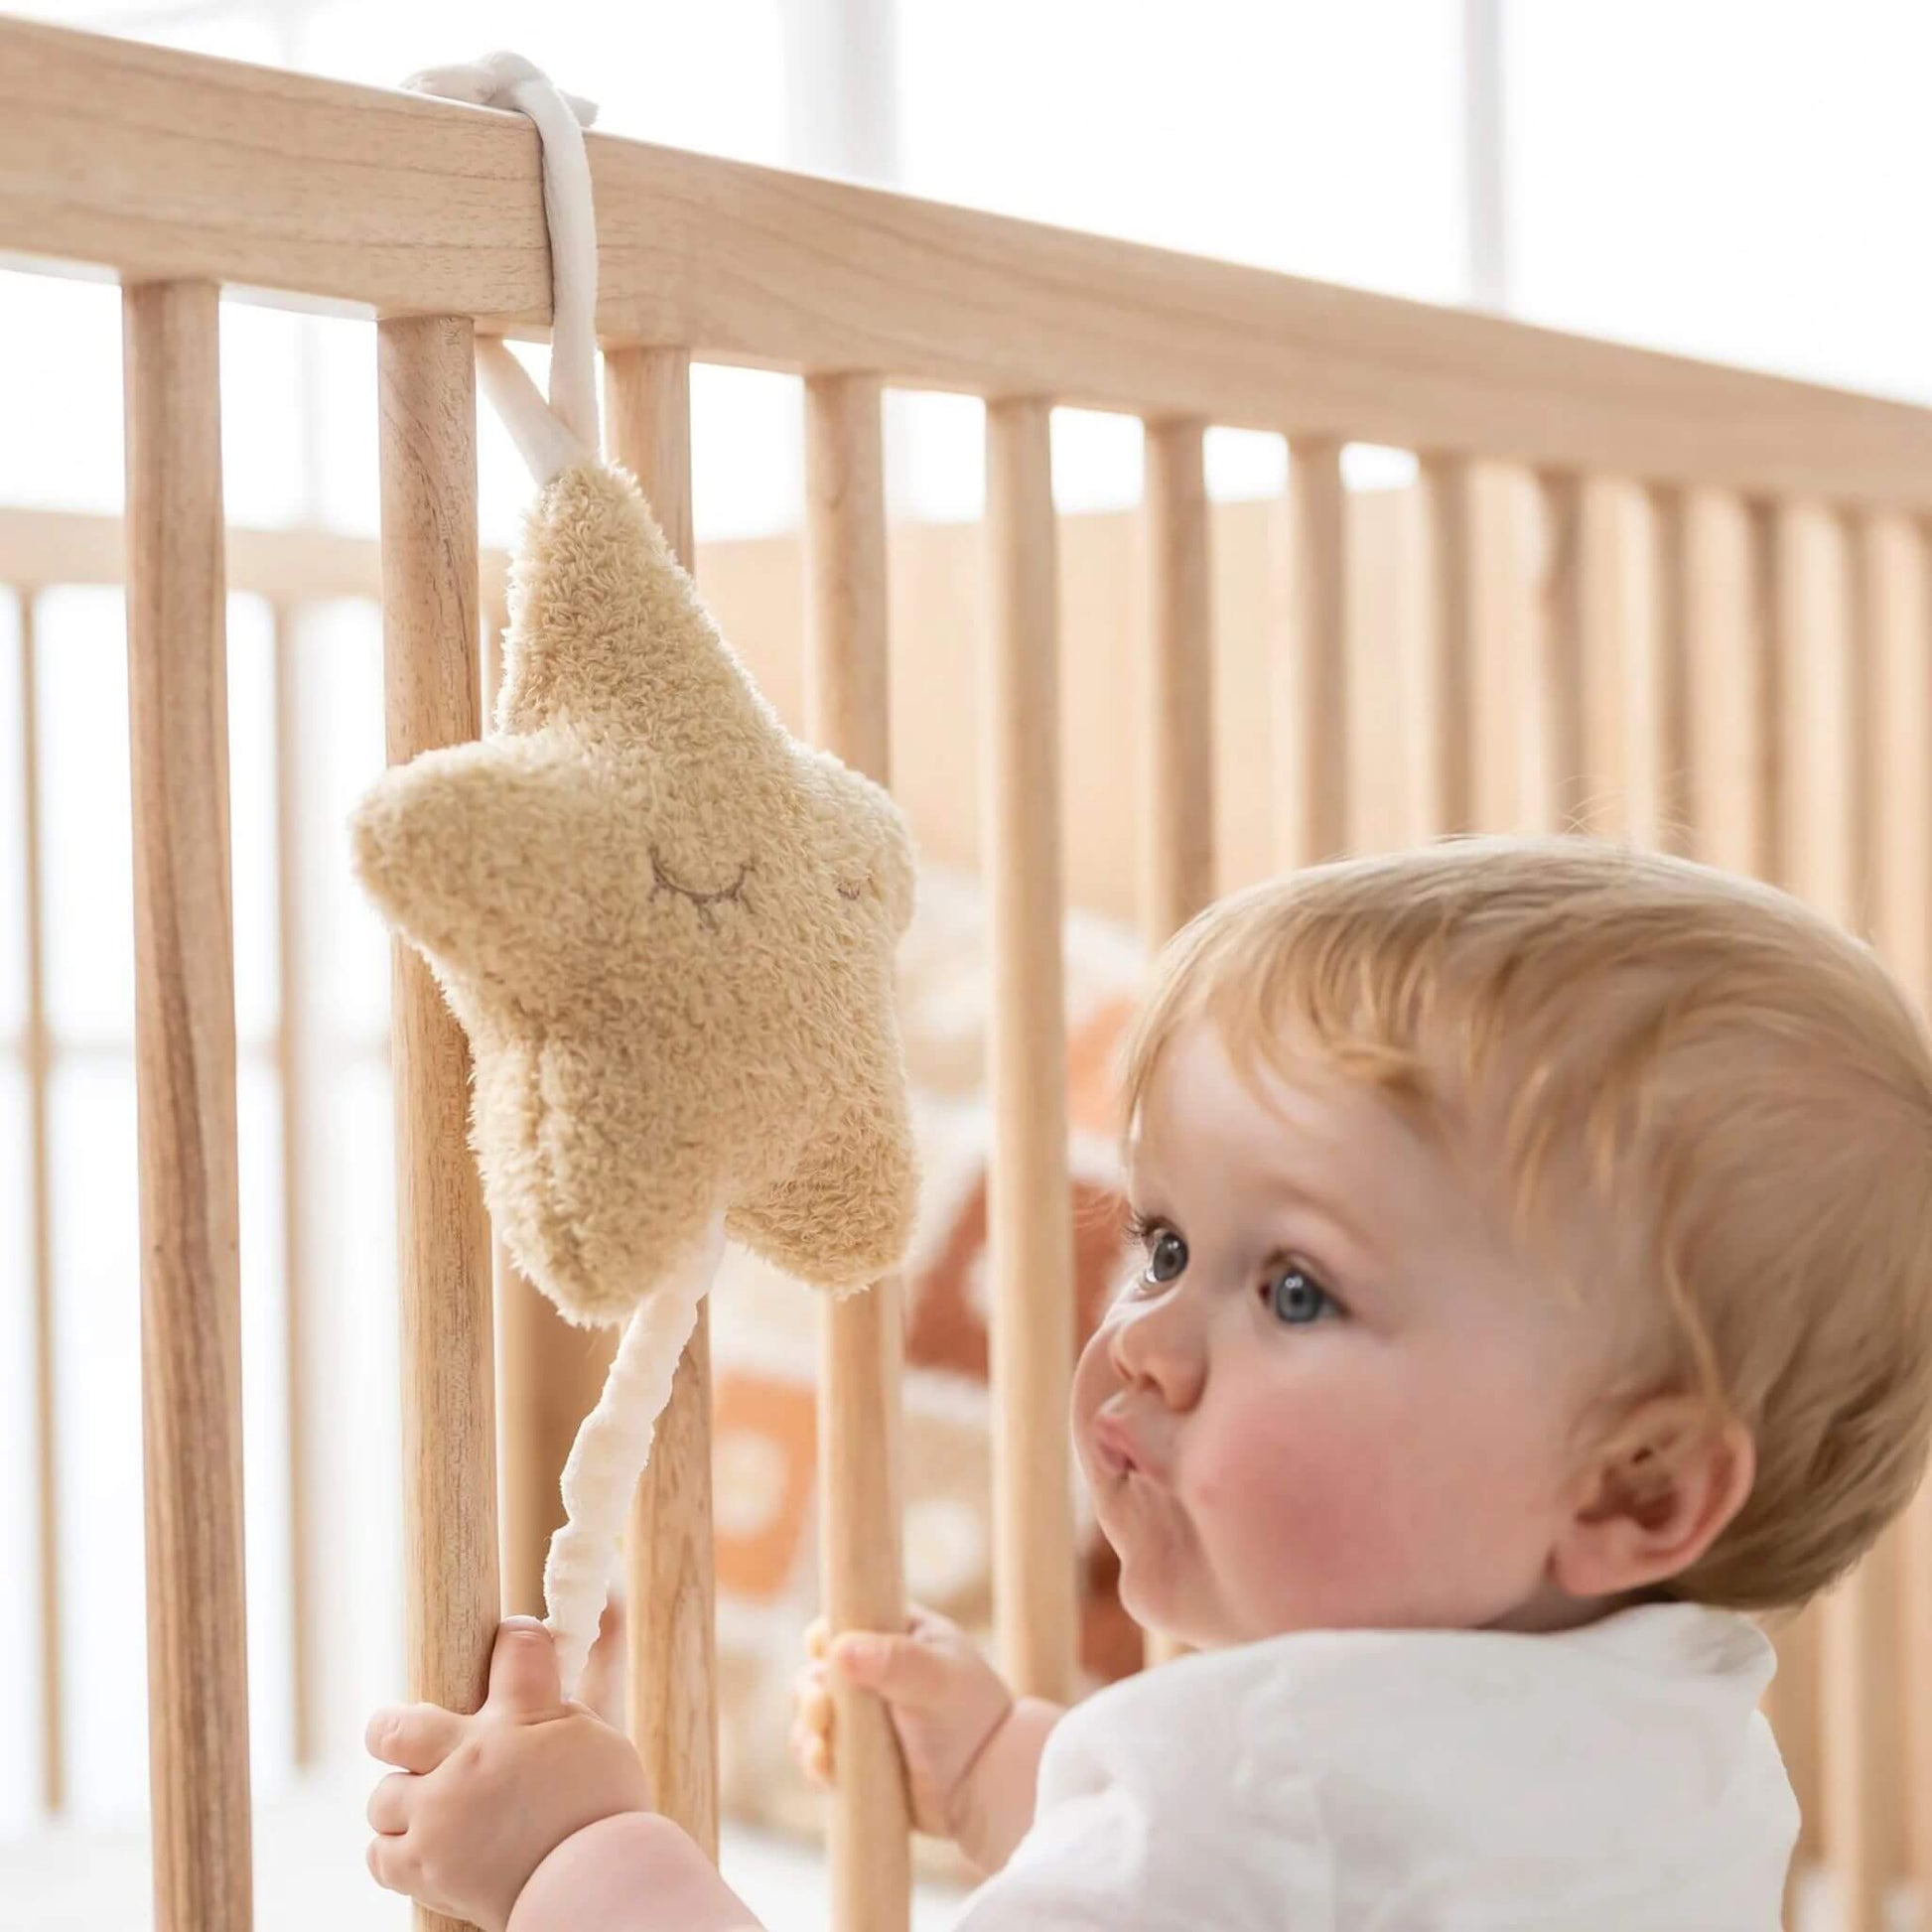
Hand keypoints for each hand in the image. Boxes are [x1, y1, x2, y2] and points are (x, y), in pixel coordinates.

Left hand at [366, 1617, 651, 1931]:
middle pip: (394, 1727)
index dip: (513, 1637)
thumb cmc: (607, 1815)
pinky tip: (423, 1847)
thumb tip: (530, 1706)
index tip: (512, 1644)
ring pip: (383, 1796)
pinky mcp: (424, 1866)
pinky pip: (379, 1854)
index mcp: (522, 1715)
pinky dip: (397, 1851)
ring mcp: (440, 1812)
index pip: (515, 1645)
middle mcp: (470, 1755)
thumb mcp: (595, 1743)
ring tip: (433, 1812)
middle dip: (395, 1730)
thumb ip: (555, 1717)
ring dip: (405, 1802)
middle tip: (414, 1741)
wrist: (598, 1887)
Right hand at [792, 1606, 1014, 1846]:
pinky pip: (819, 1757)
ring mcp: (861, 1719)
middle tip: (821, 1708)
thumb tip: (838, 1649)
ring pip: (811, 1717)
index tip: (821, 1649)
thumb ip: (894, 1660)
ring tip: (821, 1745)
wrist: (989, 1786)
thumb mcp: (937, 1679)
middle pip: (817, 1673)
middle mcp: (871, 1674)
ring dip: (807, 1729)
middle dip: (809, 1691)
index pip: (844, 1623)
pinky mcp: (855, 1760)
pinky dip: (814, 1761)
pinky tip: (824, 1766)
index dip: (825, 1636)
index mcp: (894, 1635)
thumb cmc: (972, 1718)